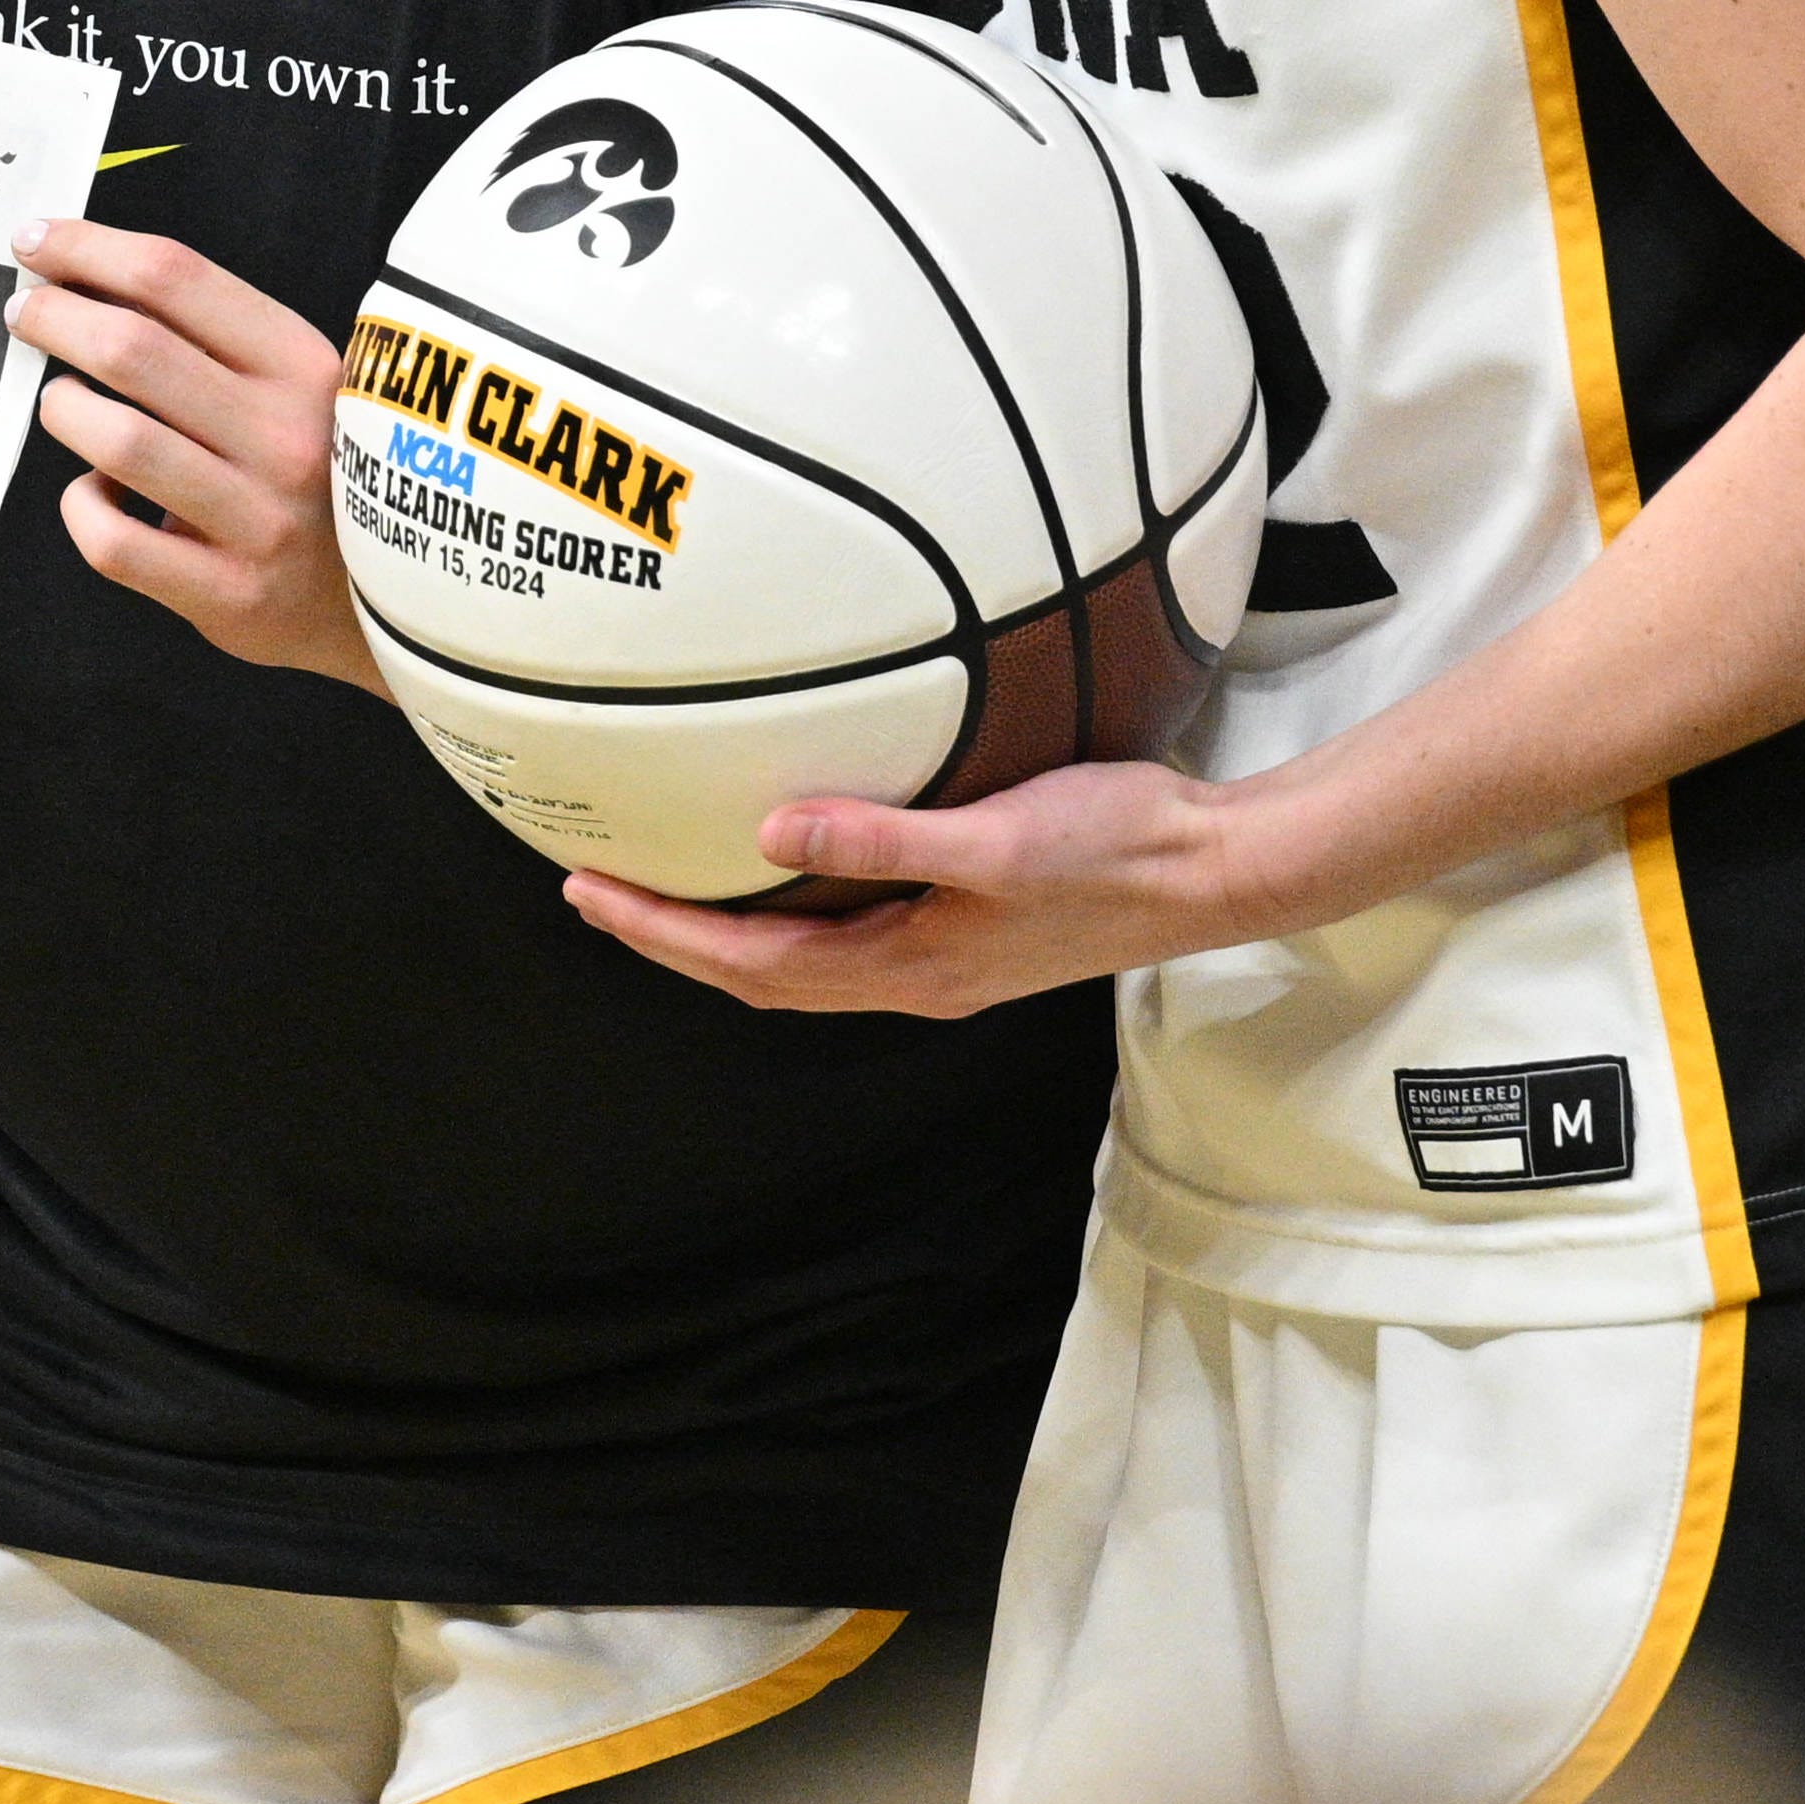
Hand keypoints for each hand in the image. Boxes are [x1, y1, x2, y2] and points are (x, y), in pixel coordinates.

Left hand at [6, 223, 376, 689]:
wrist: (399, 597)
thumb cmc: (324, 473)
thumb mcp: (303, 386)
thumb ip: (216, 338)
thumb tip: (91, 277)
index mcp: (305, 366)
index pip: (178, 277)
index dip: (90, 249)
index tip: (38, 242)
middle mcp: (287, 436)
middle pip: (134, 349)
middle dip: (55, 316)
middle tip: (24, 311)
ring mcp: (259, 519)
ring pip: (119, 440)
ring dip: (64, 409)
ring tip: (62, 403)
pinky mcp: (229, 593)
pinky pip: (114, 540)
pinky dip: (82, 505)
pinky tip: (94, 491)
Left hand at [559, 754, 1240, 1020]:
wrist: (1214, 869)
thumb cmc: (1115, 849)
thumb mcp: (994, 839)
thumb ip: (884, 838)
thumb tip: (771, 828)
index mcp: (909, 967)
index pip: (751, 962)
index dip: (663, 933)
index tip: (590, 893)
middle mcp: (915, 975)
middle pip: (760, 973)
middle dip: (671, 938)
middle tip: (594, 890)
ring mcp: (943, 956)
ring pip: (801, 957)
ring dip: (723, 928)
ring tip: (662, 884)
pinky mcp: (968, 926)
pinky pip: (846, 928)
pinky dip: (789, 904)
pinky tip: (780, 860)